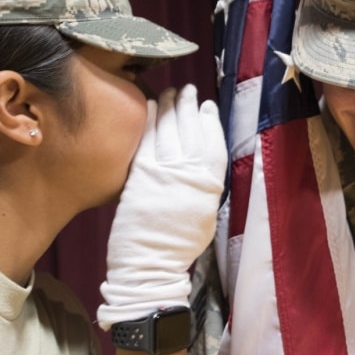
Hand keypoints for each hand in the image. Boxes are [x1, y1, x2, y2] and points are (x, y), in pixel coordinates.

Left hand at [97, 85, 226, 329]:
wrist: (150, 264)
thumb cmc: (179, 245)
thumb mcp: (205, 214)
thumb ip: (204, 185)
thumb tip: (201, 161)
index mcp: (210, 184)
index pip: (213, 141)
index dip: (210, 120)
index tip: (206, 105)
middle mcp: (190, 174)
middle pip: (191, 128)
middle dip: (189, 104)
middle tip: (186, 89)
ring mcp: (165, 172)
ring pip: (170, 128)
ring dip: (170, 106)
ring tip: (169, 93)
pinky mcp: (140, 174)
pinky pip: (147, 139)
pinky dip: (150, 120)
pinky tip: (150, 107)